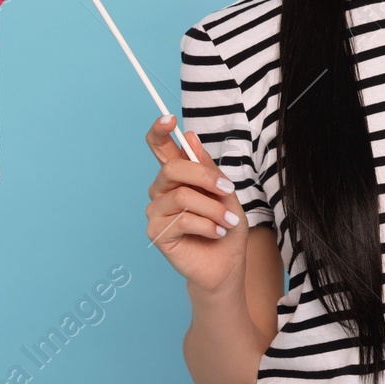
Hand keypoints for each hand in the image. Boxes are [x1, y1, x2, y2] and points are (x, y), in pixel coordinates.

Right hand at [144, 114, 247, 293]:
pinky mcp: (156, 233)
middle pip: (172, 169)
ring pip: (182, 196)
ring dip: (213, 209)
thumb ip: (207, 168)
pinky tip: (217, 233)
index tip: (169, 119)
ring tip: (229, 221)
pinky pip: (182, 219)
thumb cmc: (225, 226)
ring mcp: (155, 211)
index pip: (160, 148)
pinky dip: (207, 225)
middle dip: (205, 177)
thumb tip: (191, 138)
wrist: (226, 264)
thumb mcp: (224, 192)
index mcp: (177, 176)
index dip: (159, 131)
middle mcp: (161, 190)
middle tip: (228, 190)